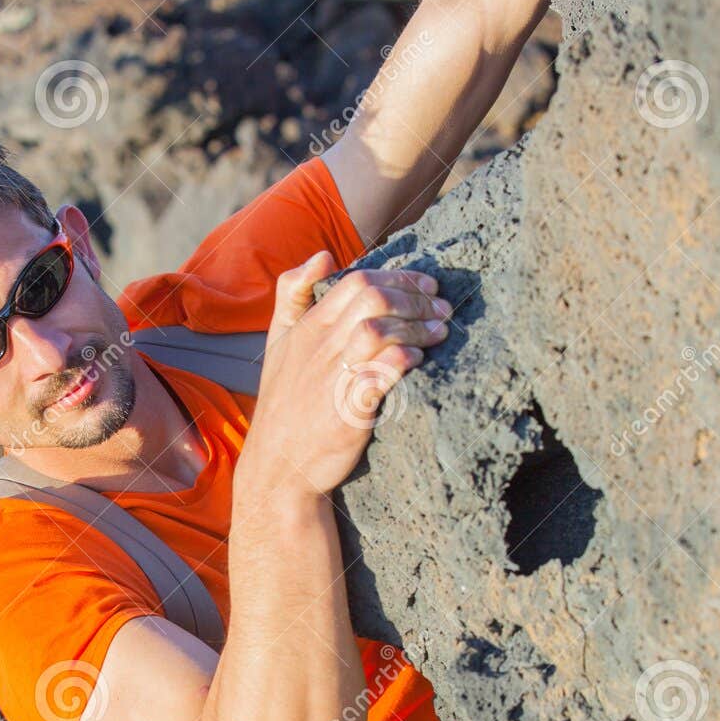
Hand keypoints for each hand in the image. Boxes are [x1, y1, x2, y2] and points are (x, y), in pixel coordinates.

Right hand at [240, 249, 451, 498]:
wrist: (280, 465)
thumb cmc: (285, 404)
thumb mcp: (278, 342)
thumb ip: (293, 295)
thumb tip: (321, 255)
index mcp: (306, 326)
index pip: (357, 281)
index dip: (398, 277)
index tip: (426, 287)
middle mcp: (318, 346)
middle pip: (373, 298)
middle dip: (415, 298)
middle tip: (441, 309)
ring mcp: (332, 376)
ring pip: (378, 330)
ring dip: (416, 326)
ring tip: (440, 332)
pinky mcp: (347, 409)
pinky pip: (380, 373)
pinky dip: (403, 360)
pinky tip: (418, 360)